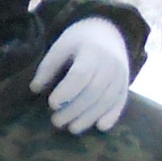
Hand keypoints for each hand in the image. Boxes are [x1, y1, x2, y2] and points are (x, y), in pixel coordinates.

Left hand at [30, 16, 130, 134]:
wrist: (108, 32)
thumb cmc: (78, 41)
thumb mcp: (60, 46)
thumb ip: (48, 67)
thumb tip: (35, 89)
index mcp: (92, 51)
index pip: (81, 75)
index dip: (66, 91)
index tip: (51, 104)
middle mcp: (110, 64)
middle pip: (94, 91)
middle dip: (74, 109)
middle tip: (56, 122)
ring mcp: (121, 75)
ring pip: (107, 100)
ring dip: (90, 117)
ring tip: (72, 128)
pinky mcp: (125, 84)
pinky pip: (121, 102)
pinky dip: (112, 116)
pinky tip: (100, 127)